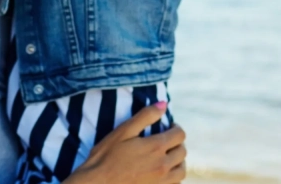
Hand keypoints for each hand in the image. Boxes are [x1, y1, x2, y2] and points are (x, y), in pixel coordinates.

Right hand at [64, 103, 186, 183]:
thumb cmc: (106, 156)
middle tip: (167, 140)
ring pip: (181, 170)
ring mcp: (162, 181)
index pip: (179, 135)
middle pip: (182, 152)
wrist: (98, 183)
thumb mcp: (123, 131)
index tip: (169, 127)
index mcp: (156, 147)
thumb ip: (145, 116)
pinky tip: (163, 173)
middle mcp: (163, 165)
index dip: (176, 128)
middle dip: (177, 143)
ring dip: (178, 161)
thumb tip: (163, 104)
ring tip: (168, 157)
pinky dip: (173, 177)